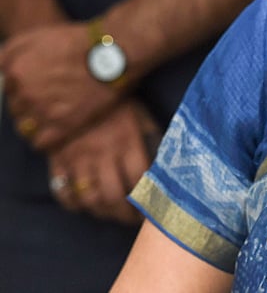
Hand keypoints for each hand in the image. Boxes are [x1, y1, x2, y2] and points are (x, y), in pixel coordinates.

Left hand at [1, 22, 120, 149]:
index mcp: (16, 72)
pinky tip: (57, 126)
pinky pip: (39, 142)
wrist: (116, 53)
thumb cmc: (78, 41)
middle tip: (51, 96)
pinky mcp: (65, 126)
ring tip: (54, 112)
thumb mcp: (36, 35)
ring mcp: (45, 112)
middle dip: (28, 104)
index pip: (6, 89)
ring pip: (24, 128)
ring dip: (35, 121)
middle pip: (15, 109)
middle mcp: (26, 94)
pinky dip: (44, 137)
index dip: (22, 86)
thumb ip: (8, 53)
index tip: (39, 83)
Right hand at [48, 99, 159, 225]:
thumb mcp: (143, 116)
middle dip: (126, 215)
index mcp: (127, 142)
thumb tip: (171, 164)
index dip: (149, 200)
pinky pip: (63, 191)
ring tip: (113, 214)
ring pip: (89, 199)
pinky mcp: (58, 159)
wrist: (80, 83)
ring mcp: (77, 158)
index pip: (140, 181)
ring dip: (103, 213)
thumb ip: (155, 140)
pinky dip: (74, 204)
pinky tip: (86, 204)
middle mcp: (102, 153)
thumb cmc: (119, 102)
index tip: (155, 210)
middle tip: (133, 220)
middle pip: (114, 197)